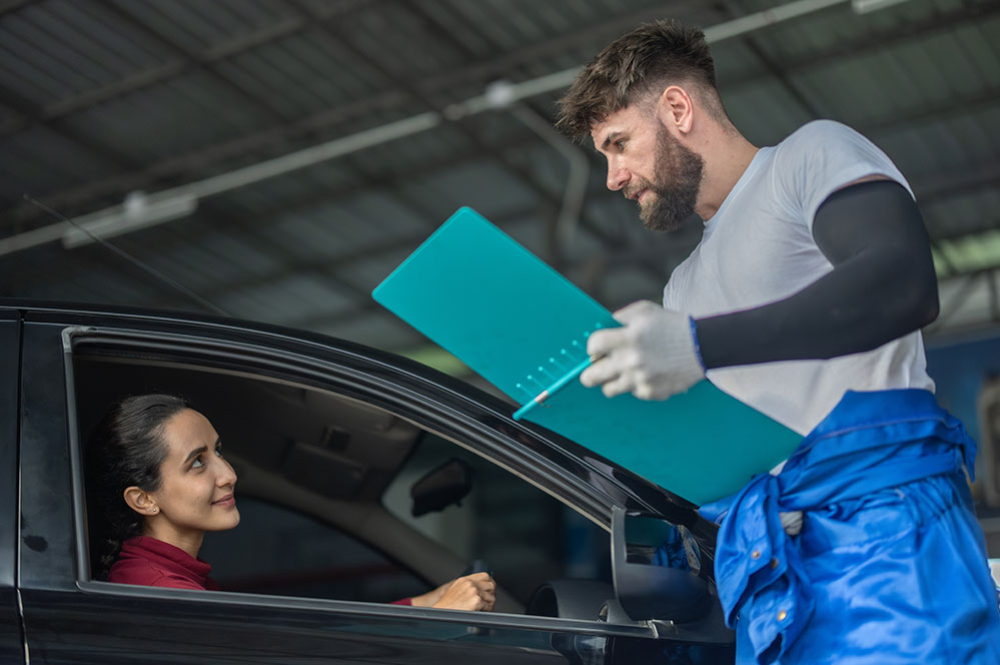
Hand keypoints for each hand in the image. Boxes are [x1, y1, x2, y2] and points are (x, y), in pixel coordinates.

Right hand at [430, 572, 495, 611]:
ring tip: (482, 609)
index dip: (490, 583)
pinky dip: (486, 610)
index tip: (491, 589)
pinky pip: (488, 606)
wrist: (440, 615)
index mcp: (464, 580)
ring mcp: (473, 591)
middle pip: (491, 585)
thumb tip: (482, 589)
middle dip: (491, 594)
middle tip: (489, 602)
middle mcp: (470, 583)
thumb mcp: (455, 591)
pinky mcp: (476, 601)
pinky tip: (480, 612)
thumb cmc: (446, 607)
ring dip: (489, 604)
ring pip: (491, 597)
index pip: (485, 576)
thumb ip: (468, 587)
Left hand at [580, 300, 704, 399]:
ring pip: (609, 390)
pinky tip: (648, 374)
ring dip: (612, 381)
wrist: (702, 345)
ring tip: (622, 372)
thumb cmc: (672, 325)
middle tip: (594, 369)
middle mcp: (631, 361)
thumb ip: (621, 317)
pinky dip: (637, 386)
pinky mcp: (652, 392)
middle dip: (589, 372)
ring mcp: (640, 379)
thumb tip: (603, 326)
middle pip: (591, 376)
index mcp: (628, 338)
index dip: (593, 347)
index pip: (593, 346)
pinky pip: (633, 393)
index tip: (598, 348)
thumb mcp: (645, 310)